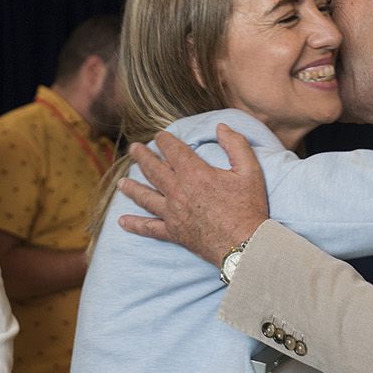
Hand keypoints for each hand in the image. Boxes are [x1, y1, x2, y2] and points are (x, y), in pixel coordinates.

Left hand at [116, 124, 270, 265]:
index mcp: (194, 173)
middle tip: (134, 149)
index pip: (173, 151)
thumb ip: (236, 145)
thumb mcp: (250, 171)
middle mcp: (177, 191)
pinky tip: (122, 222)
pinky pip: (149, 228)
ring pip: (145, 196)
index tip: (159, 135)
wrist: (244, 245)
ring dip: (132, 187)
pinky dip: (134, 225)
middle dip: (142, 157)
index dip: (164, 140)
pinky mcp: (173, 232)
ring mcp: (172, 213)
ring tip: (122, 182)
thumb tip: (221, 127)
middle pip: (153, 170)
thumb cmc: (249, 208)